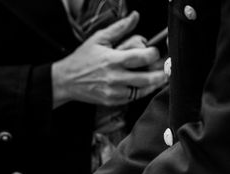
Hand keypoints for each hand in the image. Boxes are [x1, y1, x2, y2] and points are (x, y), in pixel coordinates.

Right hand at [52, 11, 166, 107]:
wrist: (65, 81)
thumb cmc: (82, 59)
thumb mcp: (99, 39)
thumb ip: (120, 28)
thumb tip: (135, 16)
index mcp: (114, 60)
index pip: (143, 57)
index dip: (153, 53)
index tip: (153, 52)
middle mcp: (115, 77)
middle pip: (147, 78)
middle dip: (160, 73)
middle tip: (164, 69)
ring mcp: (113, 91)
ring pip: (142, 91)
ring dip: (153, 84)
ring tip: (157, 78)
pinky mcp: (111, 100)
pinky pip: (131, 98)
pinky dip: (140, 92)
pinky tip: (142, 86)